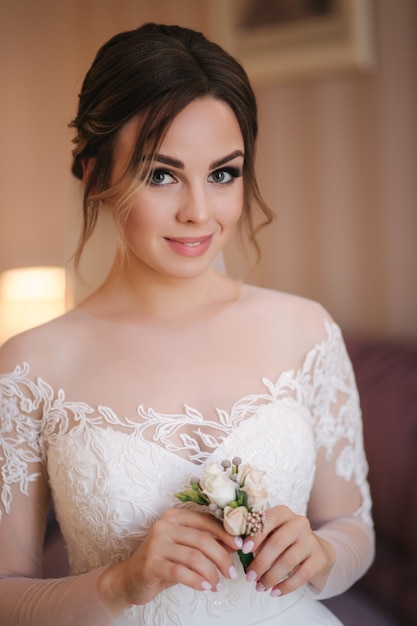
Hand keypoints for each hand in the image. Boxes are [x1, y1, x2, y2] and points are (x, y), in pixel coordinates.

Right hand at [97, 508, 239, 613]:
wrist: (130, 578)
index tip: (240, 546)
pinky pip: (181, 572)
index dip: (225, 533)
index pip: (206, 520)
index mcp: (174, 516)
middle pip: (202, 539)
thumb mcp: (185, 548)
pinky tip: (205, 587)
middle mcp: (164, 526)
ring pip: (194, 557)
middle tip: (231, 573)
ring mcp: (156, 544)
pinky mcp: (151, 564)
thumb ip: (206, 543)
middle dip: (222, 557)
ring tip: (217, 584)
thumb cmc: (163, 562)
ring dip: (211, 572)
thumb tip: (235, 544)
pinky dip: (197, 580)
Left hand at [243, 505, 334, 596]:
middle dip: (261, 562)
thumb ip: (254, 537)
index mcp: (283, 513)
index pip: (269, 519)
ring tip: (259, 587)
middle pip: (277, 542)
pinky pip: (302, 575)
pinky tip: (274, 592)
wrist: (314, 548)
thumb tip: (233, 547)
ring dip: (271, 577)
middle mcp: (299, 523)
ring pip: (288, 560)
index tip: (243, 550)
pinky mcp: (319, 558)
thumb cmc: (283, 540)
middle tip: (249, 577)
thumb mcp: (270, 533)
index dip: (256, 534)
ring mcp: (311, 540)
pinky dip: (286, 586)